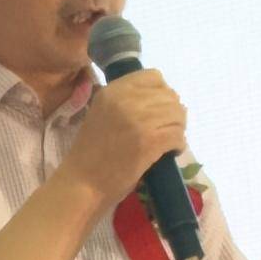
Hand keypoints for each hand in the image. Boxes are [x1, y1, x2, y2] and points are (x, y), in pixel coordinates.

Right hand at [61, 69, 186, 208]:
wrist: (82, 182)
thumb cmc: (91, 152)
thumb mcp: (102, 113)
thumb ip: (125, 101)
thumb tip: (160, 98)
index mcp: (113, 90)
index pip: (154, 76)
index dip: (162, 92)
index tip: (158, 109)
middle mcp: (126, 100)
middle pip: (169, 95)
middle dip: (173, 112)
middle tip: (167, 129)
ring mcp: (139, 120)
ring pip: (177, 114)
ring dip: (178, 128)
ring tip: (169, 141)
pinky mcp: (149, 141)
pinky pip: (177, 135)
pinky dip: (178, 144)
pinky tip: (170, 152)